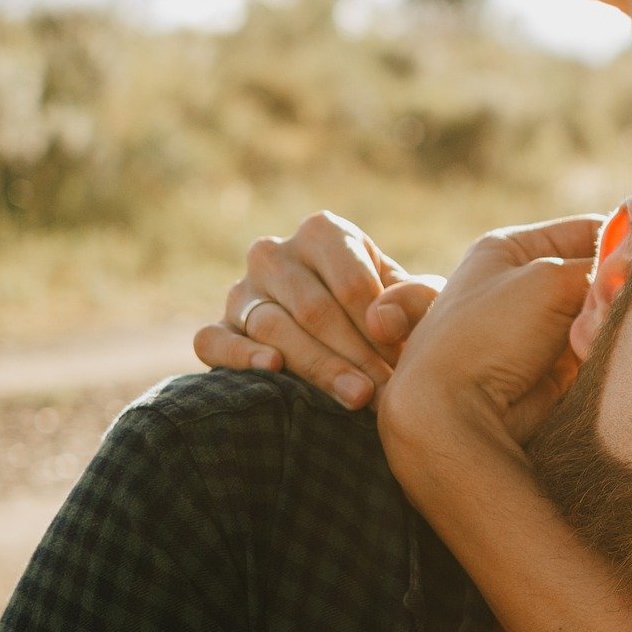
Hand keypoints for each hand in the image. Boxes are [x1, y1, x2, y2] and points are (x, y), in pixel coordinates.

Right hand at [193, 211, 443, 409]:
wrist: (357, 341)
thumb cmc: (394, 314)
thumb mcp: (418, 302)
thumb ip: (416, 300)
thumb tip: (381, 321)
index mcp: (324, 233)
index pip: (351, 283)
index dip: (380, 327)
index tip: (405, 362)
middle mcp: (275, 253)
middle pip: (314, 309)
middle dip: (355, 355)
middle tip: (385, 392)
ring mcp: (242, 291)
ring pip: (272, 327)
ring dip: (318, 366)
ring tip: (357, 397)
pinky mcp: (218, 327)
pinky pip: (214, 341)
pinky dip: (239, 356)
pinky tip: (272, 369)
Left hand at [376, 216, 603, 449]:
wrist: (458, 412)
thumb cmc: (489, 332)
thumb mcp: (549, 279)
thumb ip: (603, 267)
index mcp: (509, 250)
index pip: (584, 231)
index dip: (621, 239)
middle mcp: (523, 287)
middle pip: (595, 276)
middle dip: (616, 288)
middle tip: (629, 298)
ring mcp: (539, 331)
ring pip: (600, 316)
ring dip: (610, 323)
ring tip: (610, 330)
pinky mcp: (554, 372)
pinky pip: (597, 351)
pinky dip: (606, 351)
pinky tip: (607, 354)